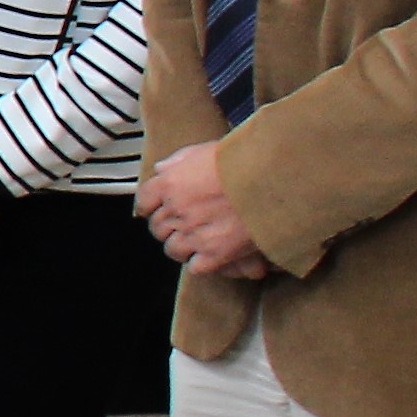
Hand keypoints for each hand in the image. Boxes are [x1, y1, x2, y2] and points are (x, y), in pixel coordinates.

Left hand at [135, 140, 275, 278]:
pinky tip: (209, 254)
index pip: (143, 200)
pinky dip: (200, 262)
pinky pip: (196, 266)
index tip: (152, 209)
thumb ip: (178, 161)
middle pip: (157, 227)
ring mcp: (195, 234)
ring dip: (181, 246)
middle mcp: (177, 211)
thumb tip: (161, 170)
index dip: (148, 206)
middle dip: (166, 226)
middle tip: (180, 224)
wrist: (273, 179)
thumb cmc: (242, 160)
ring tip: (194, 241)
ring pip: (173, 249)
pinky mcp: (216, 254)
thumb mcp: (204, 150)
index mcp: (170, 184)